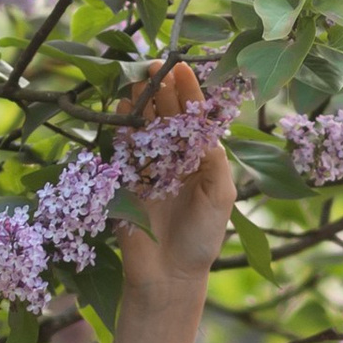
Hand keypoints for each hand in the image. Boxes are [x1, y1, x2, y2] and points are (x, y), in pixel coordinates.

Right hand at [113, 62, 233, 342]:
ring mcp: (150, 169)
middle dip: (161, 89)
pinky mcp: (127, 182)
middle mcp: (176, 159)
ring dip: (140, 103)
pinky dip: (122, 128)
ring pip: (144, 127)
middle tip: (152, 65)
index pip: (195, 118)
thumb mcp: (221, 198)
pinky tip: (121, 109)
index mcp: (202, 160)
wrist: (169, 276)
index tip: (181, 68)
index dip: (189, 91)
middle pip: (168, 115)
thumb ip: (216, 162)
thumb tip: (205, 129)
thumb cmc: (202, 240)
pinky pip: (124, 149)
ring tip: (135, 80)